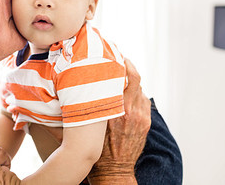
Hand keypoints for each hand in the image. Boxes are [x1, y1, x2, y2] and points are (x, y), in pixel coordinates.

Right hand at [87, 58, 150, 184]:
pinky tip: (127, 96)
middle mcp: (130, 111)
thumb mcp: (90, 123)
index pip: (126, 78)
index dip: (123, 64)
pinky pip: (143, 102)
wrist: (115, 168)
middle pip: (136, 79)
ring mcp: (141, 117)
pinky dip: (136, 96)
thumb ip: (90, 105)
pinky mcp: (146, 122)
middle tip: (121, 61)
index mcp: (115, 109)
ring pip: (139, 90)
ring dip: (131, 84)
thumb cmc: (98, 147)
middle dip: (129, 67)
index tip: (116, 57)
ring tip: (121, 80)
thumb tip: (78, 89)